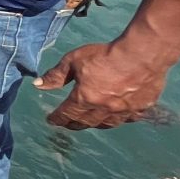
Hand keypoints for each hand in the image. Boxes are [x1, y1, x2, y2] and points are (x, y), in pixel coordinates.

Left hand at [35, 41, 170, 129]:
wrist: (142, 54)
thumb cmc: (104, 55)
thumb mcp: (73, 61)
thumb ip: (56, 75)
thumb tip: (37, 85)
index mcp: (84, 99)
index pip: (67, 113)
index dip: (57, 118)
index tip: (51, 120)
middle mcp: (103, 109)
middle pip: (85, 121)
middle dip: (73, 124)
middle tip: (67, 124)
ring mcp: (124, 111)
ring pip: (106, 124)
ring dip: (95, 124)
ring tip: (88, 122)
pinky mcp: (141, 107)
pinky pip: (127, 118)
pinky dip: (119, 119)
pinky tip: (117, 116)